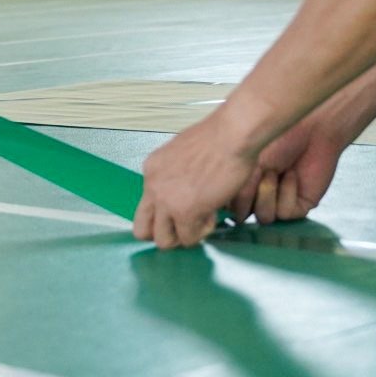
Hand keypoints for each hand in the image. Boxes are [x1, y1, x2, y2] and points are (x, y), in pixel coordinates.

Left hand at [133, 113, 256, 249]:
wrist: (232, 135)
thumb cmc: (218, 138)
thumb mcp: (183, 155)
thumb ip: (175, 175)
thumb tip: (182, 191)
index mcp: (152, 170)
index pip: (144, 207)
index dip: (162, 216)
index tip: (179, 213)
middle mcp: (152, 186)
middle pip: (143, 230)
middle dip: (165, 234)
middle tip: (186, 225)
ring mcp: (166, 201)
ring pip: (164, 241)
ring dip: (184, 235)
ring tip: (203, 217)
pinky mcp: (185, 213)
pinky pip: (189, 238)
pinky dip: (203, 231)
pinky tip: (213, 212)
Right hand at [227, 113, 348, 224]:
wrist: (310, 130)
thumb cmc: (279, 139)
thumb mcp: (249, 165)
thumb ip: (239, 192)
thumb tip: (234, 216)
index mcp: (242, 184)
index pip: (228, 206)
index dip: (230, 200)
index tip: (231, 187)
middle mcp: (258, 196)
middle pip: (243, 216)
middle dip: (248, 195)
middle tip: (257, 172)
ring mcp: (278, 203)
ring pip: (264, 218)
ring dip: (267, 193)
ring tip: (274, 171)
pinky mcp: (298, 207)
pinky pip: (284, 213)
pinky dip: (286, 193)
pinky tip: (292, 174)